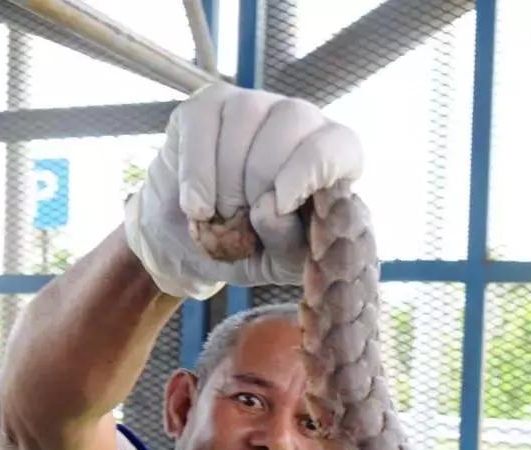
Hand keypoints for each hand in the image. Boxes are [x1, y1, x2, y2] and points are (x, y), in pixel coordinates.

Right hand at [124, 82, 362, 298]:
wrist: (189, 246)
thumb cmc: (247, 251)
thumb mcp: (276, 264)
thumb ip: (290, 244)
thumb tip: (273, 209)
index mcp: (330, 163)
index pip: (341, 144)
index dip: (312, 168)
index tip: (281, 204)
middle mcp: (299, 123)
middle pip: (292, 123)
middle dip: (260, 181)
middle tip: (242, 220)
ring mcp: (253, 106)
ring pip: (245, 118)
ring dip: (226, 181)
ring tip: (221, 214)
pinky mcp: (206, 105)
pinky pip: (203, 125)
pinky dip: (196, 174)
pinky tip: (197, 206)